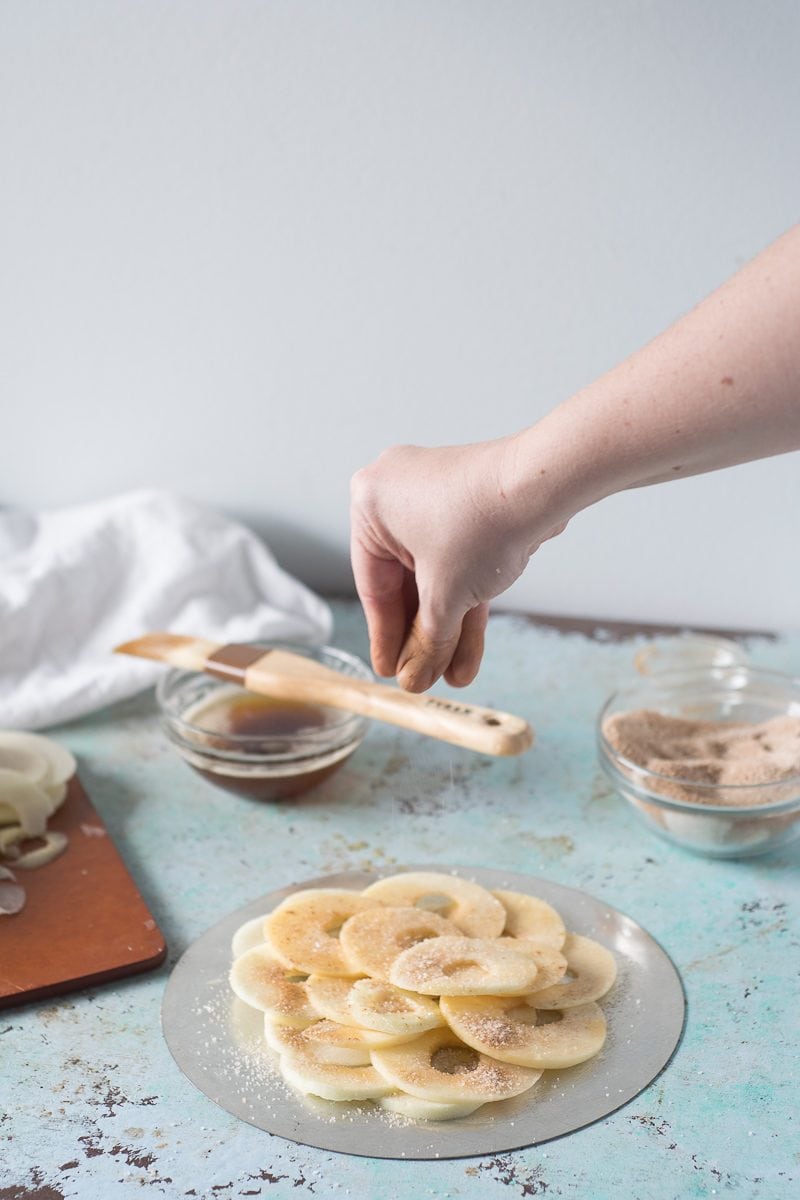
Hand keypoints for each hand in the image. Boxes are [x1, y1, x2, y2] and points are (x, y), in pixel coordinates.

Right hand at [350, 439, 567, 691]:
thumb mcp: (444, 597)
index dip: (385, 636)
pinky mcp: (472, 506)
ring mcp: (437, 498)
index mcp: (370, 504)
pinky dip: (466, 599)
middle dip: (424, 636)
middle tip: (425, 676)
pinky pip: (460, 561)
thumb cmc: (482, 524)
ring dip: (448, 626)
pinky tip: (470, 646)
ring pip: (438, 576)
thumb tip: (413, 676)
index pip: (373, 586)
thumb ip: (426, 641)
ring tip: (454, 673)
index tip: (391, 669)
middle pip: (407, 583)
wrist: (544, 485)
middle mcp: (398, 494)